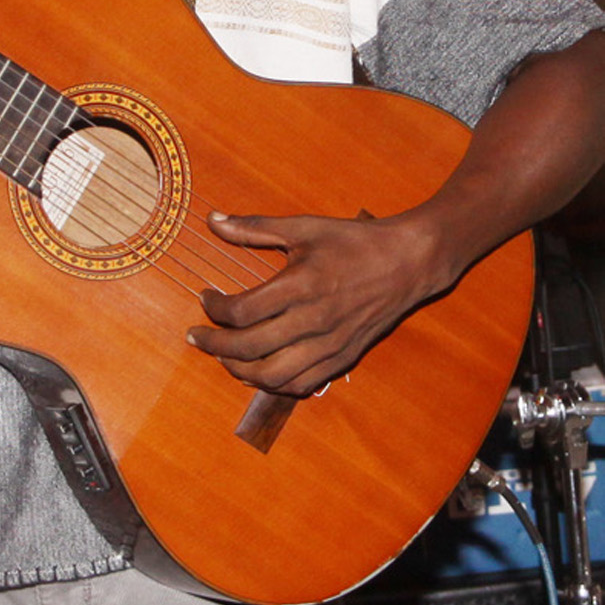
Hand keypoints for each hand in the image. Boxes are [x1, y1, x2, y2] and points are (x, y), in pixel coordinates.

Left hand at [186, 209, 438, 396]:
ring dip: (239, 371)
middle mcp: (314, 321)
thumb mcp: (303, 227)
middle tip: (195, 337)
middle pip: (250, 349)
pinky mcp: (343, 359)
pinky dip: (273, 384)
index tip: (203, 298)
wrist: (408, 262)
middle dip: (214, 346)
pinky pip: (302, 384)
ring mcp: (330, 345)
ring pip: (273, 376)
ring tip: (222, 357)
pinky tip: (257, 371)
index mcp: (301, 286)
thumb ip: (254, 227)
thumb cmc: (353, 241)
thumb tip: (212, 220)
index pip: (242, 311)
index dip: (214, 309)